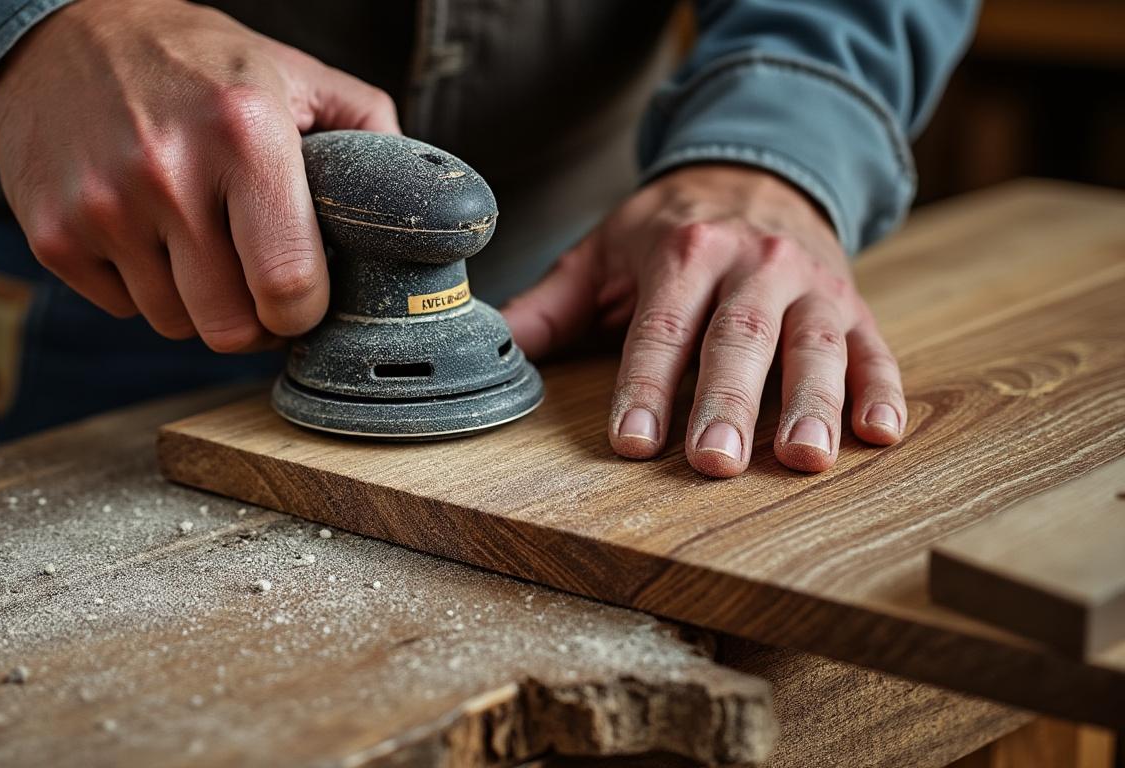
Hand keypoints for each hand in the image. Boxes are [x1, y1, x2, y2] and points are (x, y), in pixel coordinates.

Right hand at [0, 0, 398, 348]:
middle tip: (254, 282)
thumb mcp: (291, 71)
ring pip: (175, 325)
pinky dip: (142, 288)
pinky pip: (122, 310)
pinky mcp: (52, 236)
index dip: (304, 311)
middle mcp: (167, 173)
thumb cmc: (190, 60)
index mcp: (244, 133)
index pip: (289, 284)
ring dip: (197, 302)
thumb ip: (366, 130)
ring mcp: (101, 209)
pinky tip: (146, 234)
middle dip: (253, 318)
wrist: (58, 34)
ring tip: (198, 243)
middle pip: (229, 327)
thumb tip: (413, 202)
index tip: (303, 298)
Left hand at [502, 164, 904, 477]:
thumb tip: (491, 345)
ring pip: (813, 345)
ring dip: (811, 403)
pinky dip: (881, 390)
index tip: (632, 440)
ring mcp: (810, 284)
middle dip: (725, 401)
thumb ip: (552, 305)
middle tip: (714, 461)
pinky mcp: (855, 305)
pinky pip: (874, 348)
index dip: (645, 385)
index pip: (661, 326)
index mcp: (684, 251)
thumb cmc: (670, 231)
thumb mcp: (604, 252)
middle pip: (738, 338)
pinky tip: (878, 435)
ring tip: (804, 458)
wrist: (758, 172)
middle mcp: (753, 263)